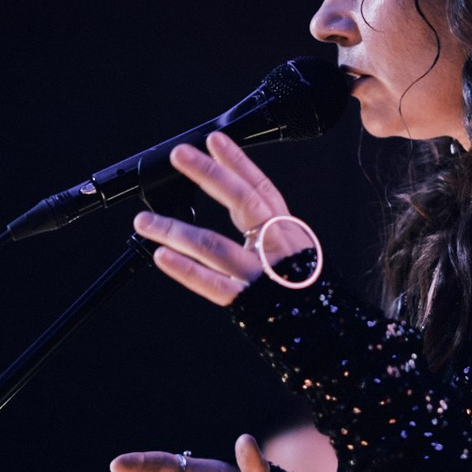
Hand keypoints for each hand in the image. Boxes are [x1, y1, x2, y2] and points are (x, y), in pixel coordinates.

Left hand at [131, 130, 316, 305]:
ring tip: (144, 221)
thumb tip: (230, 198)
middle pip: (243, 202)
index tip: (215, 140)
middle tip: (179, 155)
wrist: (327, 331)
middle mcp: (277, 247)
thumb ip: (264, 229)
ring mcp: (262, 274)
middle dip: (209, 174)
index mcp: (288, 232)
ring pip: (215, 245)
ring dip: (175, 229)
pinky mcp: (249, 302)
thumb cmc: (306, 293)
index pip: (262, 188)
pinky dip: (185, 269)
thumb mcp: (294, 252)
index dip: (238, 161)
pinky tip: (160, 256)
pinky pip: (213, 284)